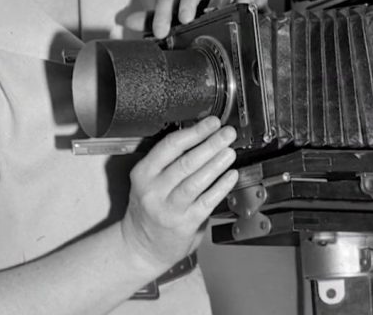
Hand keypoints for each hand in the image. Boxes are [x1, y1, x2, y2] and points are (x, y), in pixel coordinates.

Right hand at [119, 116, 238, 273]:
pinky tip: (230, 176)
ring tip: (229, 151)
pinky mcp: (185, 224)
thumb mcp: (148, 182)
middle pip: (186, 162)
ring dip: (216, 163)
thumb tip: (201, 139)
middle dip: (210, 144)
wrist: (142, 247)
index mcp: (143, 173)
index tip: (211, 123)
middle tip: (226, 133)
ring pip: (196, 181)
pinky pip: (207, 201)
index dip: (194, 132)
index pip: (170, 146)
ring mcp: (169, 209)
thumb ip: (168, 163)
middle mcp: (154, 191)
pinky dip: (221, 186)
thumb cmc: (148, 210)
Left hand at [126, 0, 266, 38]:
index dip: (162, 12)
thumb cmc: (205, 7)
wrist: (237, 1)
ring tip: (213, 13)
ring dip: (217, 0)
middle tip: (184, 19)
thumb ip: (157, 17)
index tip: (159, 32)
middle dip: (188, 0)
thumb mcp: (180, 12)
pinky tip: (242, 6)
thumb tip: (127, 21)